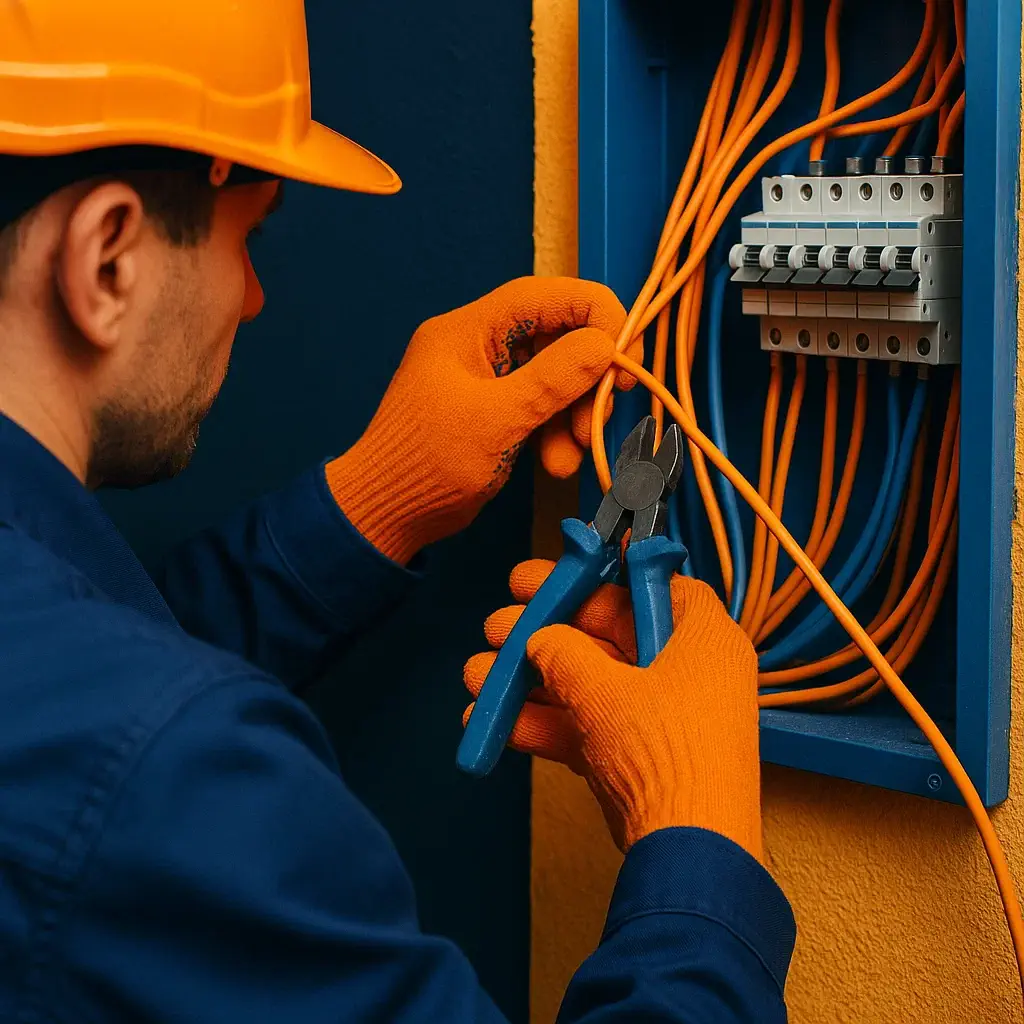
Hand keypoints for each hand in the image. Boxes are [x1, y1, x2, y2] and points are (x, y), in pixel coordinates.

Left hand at [327, 277, 638, 563]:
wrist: (384, 514)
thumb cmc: (427, 462)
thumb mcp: (498, 420)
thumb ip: (554, 379)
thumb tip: (607, 343)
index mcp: (470, 329)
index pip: (546, 296)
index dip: (596, 316)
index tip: (625, 358)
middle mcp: (479, 345)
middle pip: (556, 337)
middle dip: (586, 380)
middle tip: (600, 417)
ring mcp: (487, 380)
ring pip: (553, 378)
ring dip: (574, 415)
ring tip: (570, 457)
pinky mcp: (493, 413)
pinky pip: (538, 409)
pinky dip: (555, 434)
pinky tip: (557, 465)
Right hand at [464, 561, 762, 859]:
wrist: (684, 852)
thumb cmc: (663, 752)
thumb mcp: (603, 689)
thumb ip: (563, 653)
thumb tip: (538, 639)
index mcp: (702, 638)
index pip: (652, 585)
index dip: (602, 575)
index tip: (557, 573)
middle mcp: (688, 671)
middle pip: (609, 634)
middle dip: (545, 632)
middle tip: (498, 621)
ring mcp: (662, 716)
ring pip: (589, 683)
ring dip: (531, 681)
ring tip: (478, 674)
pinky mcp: (639, 756)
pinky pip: (587, 725)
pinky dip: (543, 723)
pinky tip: (492, 722)